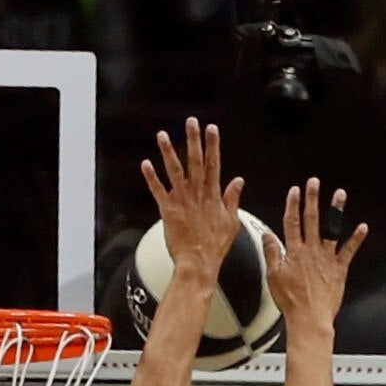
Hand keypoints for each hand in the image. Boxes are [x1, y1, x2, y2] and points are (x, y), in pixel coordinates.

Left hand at [142, 118, 242, 282]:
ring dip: (168, 151)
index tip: (211, 129)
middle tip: (190, 122)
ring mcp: (182, 201)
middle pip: (195, 161)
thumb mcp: (232, 222)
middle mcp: (197, 194)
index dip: (212, 145)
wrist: (198, 264)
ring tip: (162, 136)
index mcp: (212, 195)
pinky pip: (158, 190)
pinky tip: (146, 164)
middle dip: (193, 140)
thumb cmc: (214, 247)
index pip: (214, 164)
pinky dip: (151, 177)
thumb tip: (238, 182)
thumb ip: (232, 199)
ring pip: (174, 171)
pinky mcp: (168, 211)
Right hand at [260, 176, 369, 341]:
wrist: (309, 318)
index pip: (292, 222)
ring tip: (339, 194)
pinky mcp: (339, 268)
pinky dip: (356, 239)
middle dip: (312, 199)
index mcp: (294, 252)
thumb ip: (271, 253)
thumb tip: (267, 236)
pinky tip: (363, 227)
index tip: (294, 191)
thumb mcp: (273, 277)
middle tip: (314, 182)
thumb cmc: (291, 301)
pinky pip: (349, 250)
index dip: (293, 205)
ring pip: (332, 228)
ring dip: (335, 209)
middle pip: (311, 219)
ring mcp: (327, 258)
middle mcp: (311, 250)